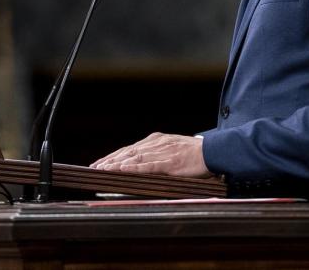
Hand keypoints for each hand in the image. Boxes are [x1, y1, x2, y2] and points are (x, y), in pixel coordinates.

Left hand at [90, 133, 211, 177]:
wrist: (213, 152)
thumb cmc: (192, 153)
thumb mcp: (171, 149)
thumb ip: (155, 154)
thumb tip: (138, 161)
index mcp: (155, 140)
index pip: (129, 149)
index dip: (113, 156)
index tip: (100, 163)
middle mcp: (156, 144)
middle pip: (128, 152)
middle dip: (110, 160)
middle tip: (95, 167)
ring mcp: (163, 152)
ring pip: (135, 158)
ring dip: (118, 163)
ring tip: (104, 168)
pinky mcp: (171, 162)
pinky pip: (150, 165)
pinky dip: (135, 167)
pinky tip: (124, 169)